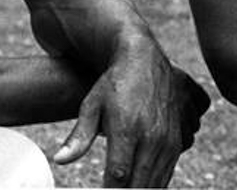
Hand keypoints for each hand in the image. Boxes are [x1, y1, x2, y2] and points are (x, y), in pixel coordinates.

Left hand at [53, 44, 209, 186]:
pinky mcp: (176, 142)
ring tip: (121, 189)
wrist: (144, 59)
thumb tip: (60, 160)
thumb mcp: (92, 105)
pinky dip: (152, 186)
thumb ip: (79, 137)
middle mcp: (152, 138)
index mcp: (128, 129)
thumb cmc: (114, 83)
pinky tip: (137, 186)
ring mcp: (167, 141)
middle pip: (138, 186)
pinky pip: (166, 175)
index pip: (118, 177)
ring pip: (155, 185)